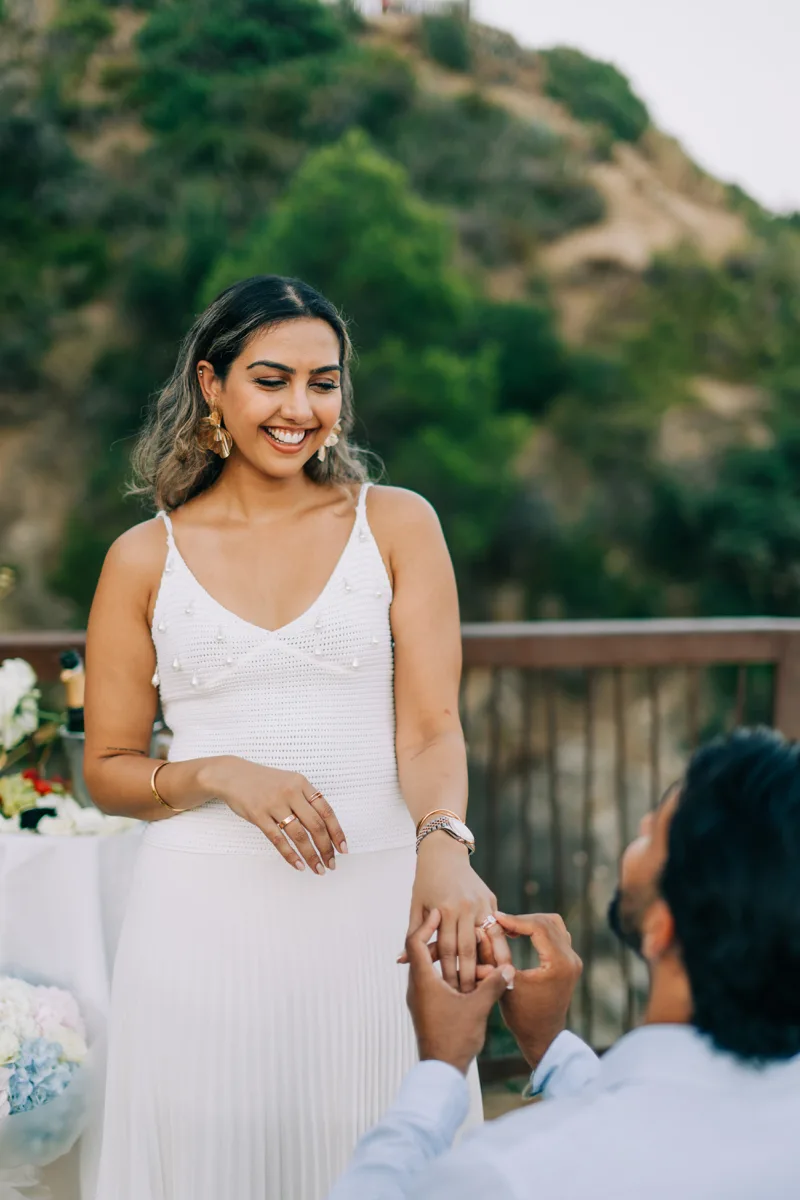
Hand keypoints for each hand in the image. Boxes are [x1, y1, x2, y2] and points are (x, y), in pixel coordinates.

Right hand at [204, 757, 346, 873]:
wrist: (233, 775)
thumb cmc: (264, 782)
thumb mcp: (289, 782)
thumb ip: (305, 799)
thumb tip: (325, 827)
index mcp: (302, 784)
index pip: (326, 811)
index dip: (337, 831)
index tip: (343, 849)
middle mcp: (290, 793)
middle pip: (315, 825)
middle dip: (326, 848)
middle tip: (332, 864)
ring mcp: (274, 804)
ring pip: (299, 835)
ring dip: (311, 855)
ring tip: (318, 869)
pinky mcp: (258, 815)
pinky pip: (278, 839)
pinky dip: (290, 854)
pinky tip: (298, 865)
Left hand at [402, 832, 511, 992]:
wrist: (444, 852)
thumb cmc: (425, 882)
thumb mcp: (416, 907)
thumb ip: (413, 935)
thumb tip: (401, 961)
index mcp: (444, 910)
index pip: (446, 950)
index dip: (447, 974)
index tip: (449, 994)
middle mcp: (464, 906)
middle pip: (467, 949)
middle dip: (468, 975)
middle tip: (468, 997)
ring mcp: (481, 902)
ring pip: (487, 940)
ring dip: (489, 963)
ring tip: (490, 984)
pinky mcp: (491, 900)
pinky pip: (497, 928)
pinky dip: (499, 946)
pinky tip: (500, 963)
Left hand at [406, 910, 514, 1074]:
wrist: (441, 1072)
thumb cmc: (455, 1038)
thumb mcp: (478, 1007)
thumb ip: (493, 984)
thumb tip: (508, 966)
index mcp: (422, 981)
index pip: (415, 942)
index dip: (426, 925)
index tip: (438, 912)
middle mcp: (417, 987)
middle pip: (422, 953)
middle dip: (442, 940)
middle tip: (456, 927)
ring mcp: (420, 1000)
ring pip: (431, 970)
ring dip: (449, 961)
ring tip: (469, 955)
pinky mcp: (427, 1010)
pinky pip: (435, 984)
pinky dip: (449, 976)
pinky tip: (468, 977)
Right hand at [478, 913, 581, 1068]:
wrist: (542, 1037)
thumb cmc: (521, 1015)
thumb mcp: (505, 982)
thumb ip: (495, 953)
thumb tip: (485, 926)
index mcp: (559, 964)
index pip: (538, 927)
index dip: (515, 920)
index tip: (495, 918)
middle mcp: (571, 959)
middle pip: (547, 922)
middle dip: (521, 920)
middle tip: (499, 923)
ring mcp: (573, 960)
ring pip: (554, 924)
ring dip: (531, 923)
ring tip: (508, 929)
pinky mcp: (570, 962)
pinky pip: (556, 934)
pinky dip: (538, 930)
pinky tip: (520, 935)